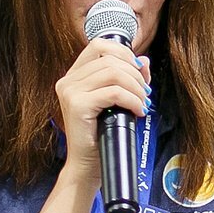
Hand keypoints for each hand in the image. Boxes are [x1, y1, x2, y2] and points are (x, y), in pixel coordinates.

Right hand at [52, 39, 151, 183]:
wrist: (88, 166)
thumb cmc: (101, 136)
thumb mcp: (117, 102)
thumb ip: (128, 79)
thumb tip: (144, 61)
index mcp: (74, 76)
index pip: (98, 45)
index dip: (123, 53)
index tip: (138, 71)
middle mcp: (68, 81)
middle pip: (110, 59)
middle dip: (135, 74)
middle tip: (146, 93)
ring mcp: (70, 92)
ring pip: (113, 73)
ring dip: (136, 88)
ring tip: (142, 103)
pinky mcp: (78, 105)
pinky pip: (114, 92)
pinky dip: (132, 100)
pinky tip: (137, 111)